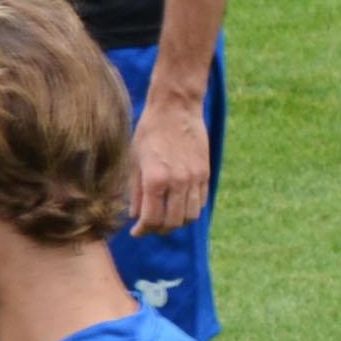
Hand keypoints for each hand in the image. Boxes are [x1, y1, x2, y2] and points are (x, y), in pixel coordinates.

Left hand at [132, 89, 214, 235]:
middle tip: (150, 227)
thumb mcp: (134, 160)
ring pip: (190, 216)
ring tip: (166, 217)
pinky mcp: (205, 173)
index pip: (151, 219)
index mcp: (155, 179)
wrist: (176, 108)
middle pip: (172, 223)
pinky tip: (179, 204)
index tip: (137, 231)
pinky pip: (201, 202)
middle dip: (159, 230)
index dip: (142, 230)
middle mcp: (177, 182)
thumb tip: (135, 215)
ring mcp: (195, 178)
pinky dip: (190, 209)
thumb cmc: (150, 131)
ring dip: (177, 222)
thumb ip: (135, 191)